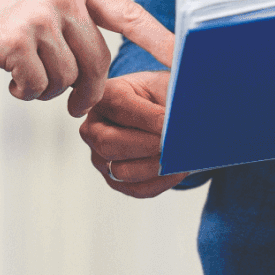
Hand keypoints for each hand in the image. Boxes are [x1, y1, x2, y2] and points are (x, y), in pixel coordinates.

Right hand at [0, 0, 173, 114]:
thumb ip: (73, 12)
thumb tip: (101, 59)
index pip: (130, 13)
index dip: (160, 39)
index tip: (183, 60)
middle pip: (99, 61)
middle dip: (90, 91)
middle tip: (76, 105)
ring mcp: (40, 17)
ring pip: (68, 78)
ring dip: (49, 91)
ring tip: (27, 78)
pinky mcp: (15, 41)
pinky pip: (38, 85)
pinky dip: (26, 92)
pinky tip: (10, 80)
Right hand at [78, 68, 189, 198]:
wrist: (159, 112)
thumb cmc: (159, 95)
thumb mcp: (164, 87)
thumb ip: (168, 102)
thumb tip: (182, 123)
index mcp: (104, 96)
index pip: (118, 104)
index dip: (146, 116)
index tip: (170, 124)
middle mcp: (93, 128)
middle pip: (108, 143)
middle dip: (146, 145)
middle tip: (173, 145)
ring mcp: (100, 157)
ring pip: (120, 170)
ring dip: (154, 166)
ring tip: (179, 158)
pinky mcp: (114, 179)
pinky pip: (135, 188)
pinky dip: (160, 181)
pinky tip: (178, 170)